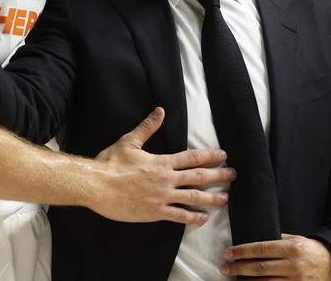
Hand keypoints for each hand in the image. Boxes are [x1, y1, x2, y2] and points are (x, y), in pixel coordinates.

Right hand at [91, 107, 235, 225]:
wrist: (96, 186)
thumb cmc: (111, 164)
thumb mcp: (130, 141)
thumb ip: (148, 128)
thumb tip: (160, 111)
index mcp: (162, 162)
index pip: (193, 157)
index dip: (210, 156)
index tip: (223, 156)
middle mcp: (166, 179)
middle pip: (199, 177)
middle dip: (219, 175)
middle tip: (234, 175)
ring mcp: (162, 197)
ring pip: (194, 197)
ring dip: (212, 198)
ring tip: (225, 199)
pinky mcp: (155, 212)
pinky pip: (179, 216)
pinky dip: (193, 218)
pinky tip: (203, 218)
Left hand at [222, 234, 330, 278]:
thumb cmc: (312, 251)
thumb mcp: (297, 240)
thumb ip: (278, 239)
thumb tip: (255, 240)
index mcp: (292, 248)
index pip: (261, 249)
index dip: (243, 251)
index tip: (229, 252)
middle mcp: (293, 265)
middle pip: (260, 268)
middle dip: (239, 268)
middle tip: (224, 267)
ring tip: (233, 277)